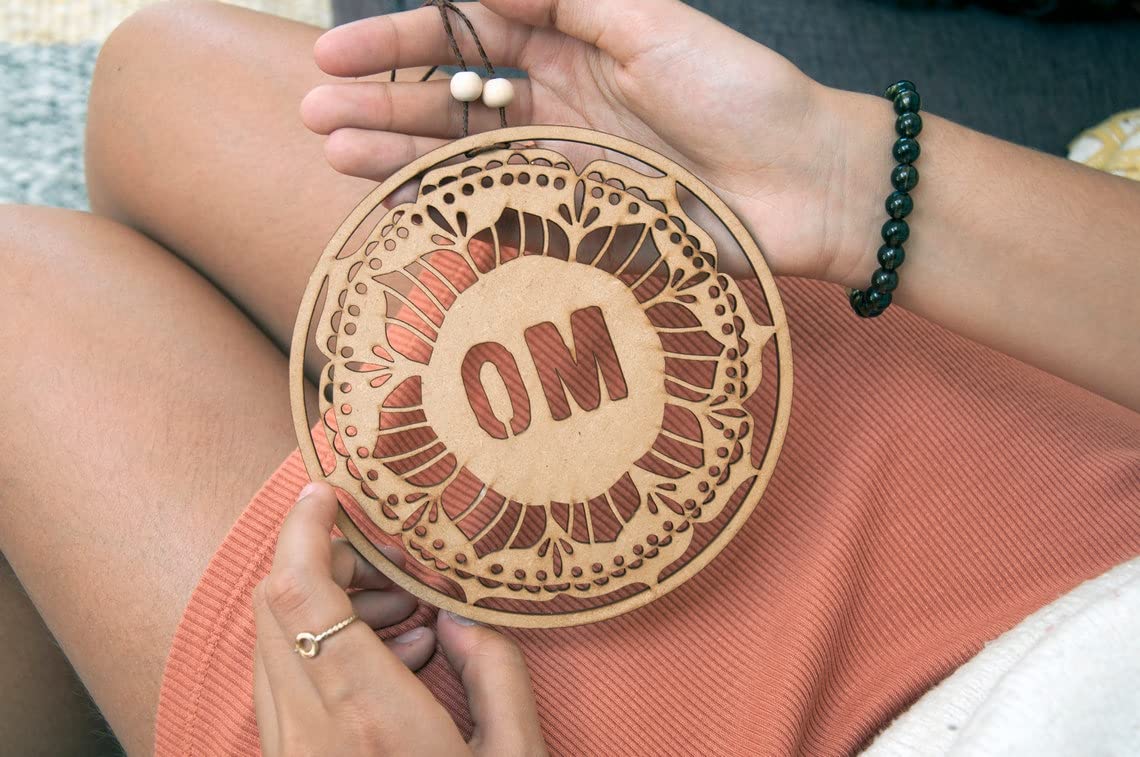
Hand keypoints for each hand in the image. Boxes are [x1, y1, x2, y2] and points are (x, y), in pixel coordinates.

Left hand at [253, 482, 546, 754]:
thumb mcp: (516, 756)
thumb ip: (495, 672)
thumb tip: (458, 617)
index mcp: (370, 713)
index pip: (300, 594)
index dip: (303, 529)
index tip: (327, 493)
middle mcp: (309, 728)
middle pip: (277, 604)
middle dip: (329, 562)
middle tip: (394, 567)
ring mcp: (287, 750)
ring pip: (274, 641)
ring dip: (329, 608)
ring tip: (404, 618)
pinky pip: (282, 684)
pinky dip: (322, 650)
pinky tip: (389, 665)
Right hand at [302, 0, 859, 282]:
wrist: (803, 183)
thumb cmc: (738, 89)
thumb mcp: (649, 21)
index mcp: (573, 41)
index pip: (469, 36)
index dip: (404, 43)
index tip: (338, 54)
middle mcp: (560, 100)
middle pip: (453, 98)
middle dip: (384, 102)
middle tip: (315, 113)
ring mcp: (565, 163)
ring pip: (465, 154)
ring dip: (398, 151)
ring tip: (333, 152)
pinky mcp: (579, 218)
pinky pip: (501, 207)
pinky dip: (451, 203)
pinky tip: (398, 198)